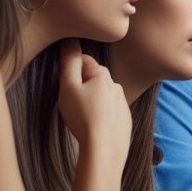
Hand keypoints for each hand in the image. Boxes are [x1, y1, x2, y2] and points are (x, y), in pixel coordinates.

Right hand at [57, 39, 130, 162]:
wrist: (105, 149)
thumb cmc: (83, 118)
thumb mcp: (68, 88)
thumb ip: (69, 64)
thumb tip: (70, 41)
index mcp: (103, 76)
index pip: (84, 61)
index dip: (71, 70)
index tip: (66, 85)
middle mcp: (116, 86)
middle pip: (95, 76)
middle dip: (83, 83)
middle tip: (72, 101)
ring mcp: (122, 103)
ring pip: (103, 93)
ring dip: (92, 98)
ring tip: (82, 115)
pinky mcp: (125, 119)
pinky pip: (110, 109)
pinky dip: (101, 112)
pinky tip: (94, 124)